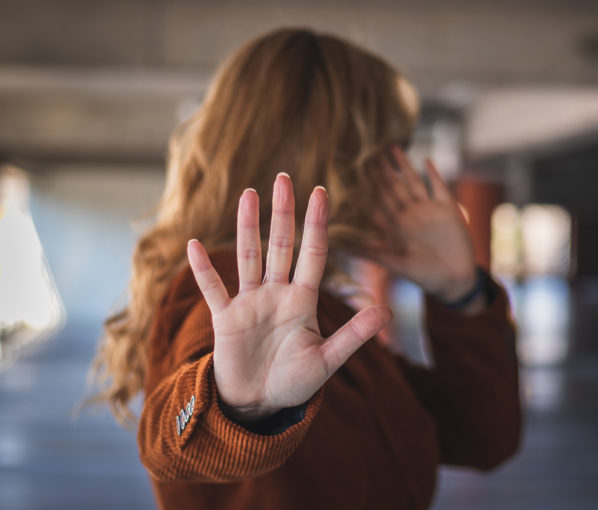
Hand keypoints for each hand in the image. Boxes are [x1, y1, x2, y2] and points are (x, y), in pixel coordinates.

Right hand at [186, 174, 391, 421]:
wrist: (259, 405)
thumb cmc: (295, 382)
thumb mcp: (327, 360)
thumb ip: (354, 335)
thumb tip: (387, 312)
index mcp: (304, 300)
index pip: (313, 253)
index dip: (317, 224)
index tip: (321, 192)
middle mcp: (277, 293)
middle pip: (281, 244)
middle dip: (283, 212)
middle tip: (284, 178)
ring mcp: (250, 302)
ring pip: (249, 256)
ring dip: (247, 226)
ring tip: (248, 194)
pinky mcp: (226, 318)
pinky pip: (213, 288)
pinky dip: (203, 269)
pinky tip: (195, 244)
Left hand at [366, 146, 478, 304]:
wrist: (455, 280)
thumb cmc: (425, 275)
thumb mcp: (396, 264)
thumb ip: (373, 253)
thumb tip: (343, 248)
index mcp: (398, 226)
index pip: (381, 200)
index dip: (371, 185)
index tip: (359, 169)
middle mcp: (412, 214)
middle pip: (395, 187)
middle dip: (384, 170)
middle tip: (372, 151)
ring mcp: (430, 210)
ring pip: (414, 182)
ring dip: (404, 166)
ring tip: (393, 148)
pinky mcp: (448, 210)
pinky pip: (440, 188)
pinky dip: (434, 175)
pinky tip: (426, 161)